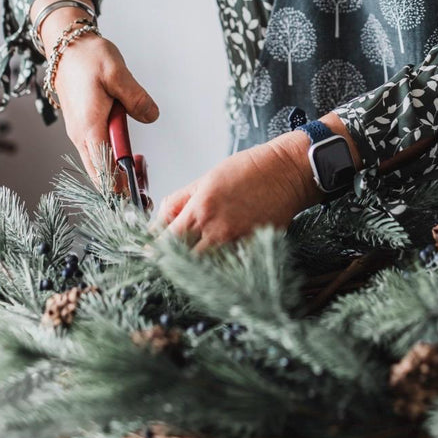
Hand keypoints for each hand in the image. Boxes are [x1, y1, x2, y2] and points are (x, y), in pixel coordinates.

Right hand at [52, 33, 158, 185]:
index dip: (119, 185)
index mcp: (89, 126)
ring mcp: (79, 131)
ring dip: (114, 171)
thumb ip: (136, 98)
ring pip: (96, 162)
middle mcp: (80, 134)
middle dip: (118, 184)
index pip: (103, 168)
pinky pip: (95, 149)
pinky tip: (124, 153)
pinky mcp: (81, 125)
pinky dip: (108, 157)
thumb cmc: (88, 57)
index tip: (135, 195)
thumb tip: (151, 117)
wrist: (67, 46)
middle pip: (98, 173)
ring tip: (138, 173)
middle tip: (140, 192)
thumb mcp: (118, 73)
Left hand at [155, 134, 321, 251]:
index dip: (156, 251)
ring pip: (206, 268)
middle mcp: (216, 230)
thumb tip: (159, 221)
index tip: (151, 254)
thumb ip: (179, 200)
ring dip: (196, 267)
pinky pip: (230, 267)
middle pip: (183, 260)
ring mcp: (236, 243)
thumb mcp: (206, 177)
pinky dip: (220, 267)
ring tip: (194, 262)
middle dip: (173, 263)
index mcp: (201, 208)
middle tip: (169, 262)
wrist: (287, 171)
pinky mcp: (253, 249)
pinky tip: (218, 261)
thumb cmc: (249, 169)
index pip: (167, 241)